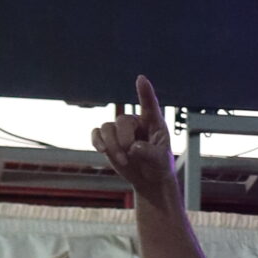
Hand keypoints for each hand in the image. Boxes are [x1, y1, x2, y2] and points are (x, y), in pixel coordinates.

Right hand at [92, 75, 177, 197]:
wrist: (149, 179)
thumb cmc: (159, 166)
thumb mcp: (160, 161)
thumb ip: (149, 153)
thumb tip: (133, 147)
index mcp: (153, 122)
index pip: (149, 104)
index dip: (145, 92)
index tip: (141, 79)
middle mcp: (136, 122)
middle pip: (122, 121)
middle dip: (123, 140)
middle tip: (128, 156)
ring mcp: (120, 130)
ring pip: (107, 128)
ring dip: (111, 146)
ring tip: (123, 161)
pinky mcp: (109, 140)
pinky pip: (97, 133)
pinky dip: (97, 141)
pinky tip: (102, 150)